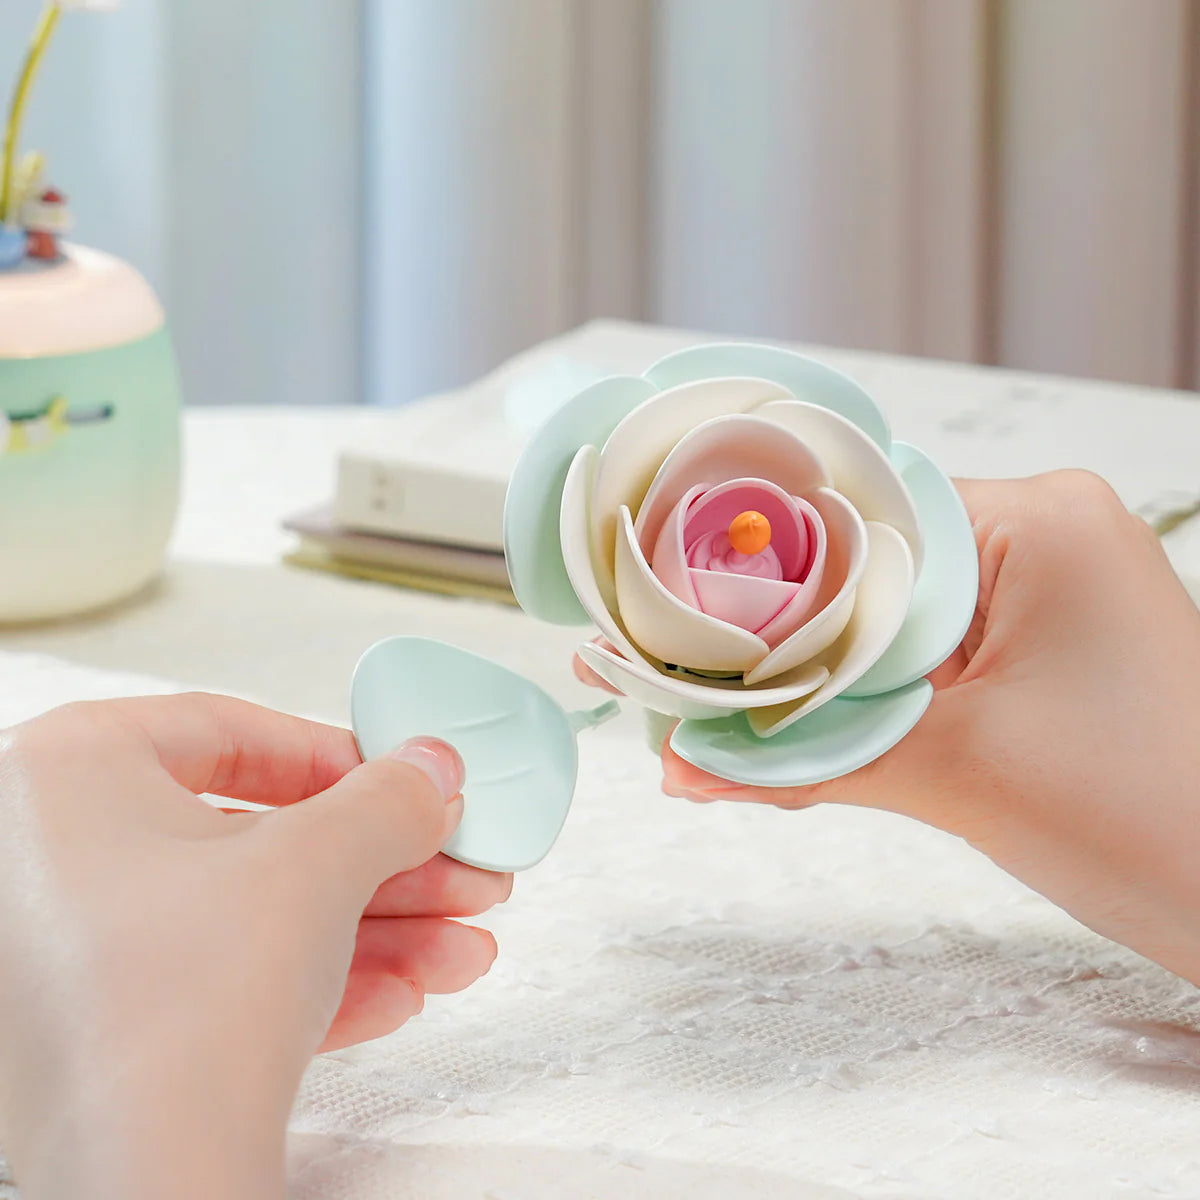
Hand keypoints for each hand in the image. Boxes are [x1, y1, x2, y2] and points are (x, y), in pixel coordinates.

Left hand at [0, 694, 510, 1199]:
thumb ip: (387, 799)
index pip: (228, 731)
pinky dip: (317, 980)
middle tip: (453, 869)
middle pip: (256, 836)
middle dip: (381, 863)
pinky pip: (224, 979)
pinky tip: (402, 993)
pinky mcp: (98, 1037)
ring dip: (373, 929)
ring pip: (252, 915)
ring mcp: (63, 956)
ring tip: (458, 947)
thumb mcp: (318, 863)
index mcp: (66, 774)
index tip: (406, 785)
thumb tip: (427, 771)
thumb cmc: (180, 1006)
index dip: (342, 758)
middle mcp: (45, 859)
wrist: (144, 1190)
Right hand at [579, 471, 1199, 985]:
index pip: (851, 529)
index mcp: (1037, 519)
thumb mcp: (956, 776)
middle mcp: (1041, 531)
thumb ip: (803, 759)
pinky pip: (923, 661)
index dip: (755, 592)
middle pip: (861, 577)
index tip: (673, 645)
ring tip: (716, 744)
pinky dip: (862, 709)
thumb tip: (682, 761)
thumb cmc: (1156, 824)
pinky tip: (789, 754)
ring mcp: (1044, 589)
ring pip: (884, 626)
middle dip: (775, 657)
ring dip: (813, 692)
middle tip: (677, 708)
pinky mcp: (1039, 644)